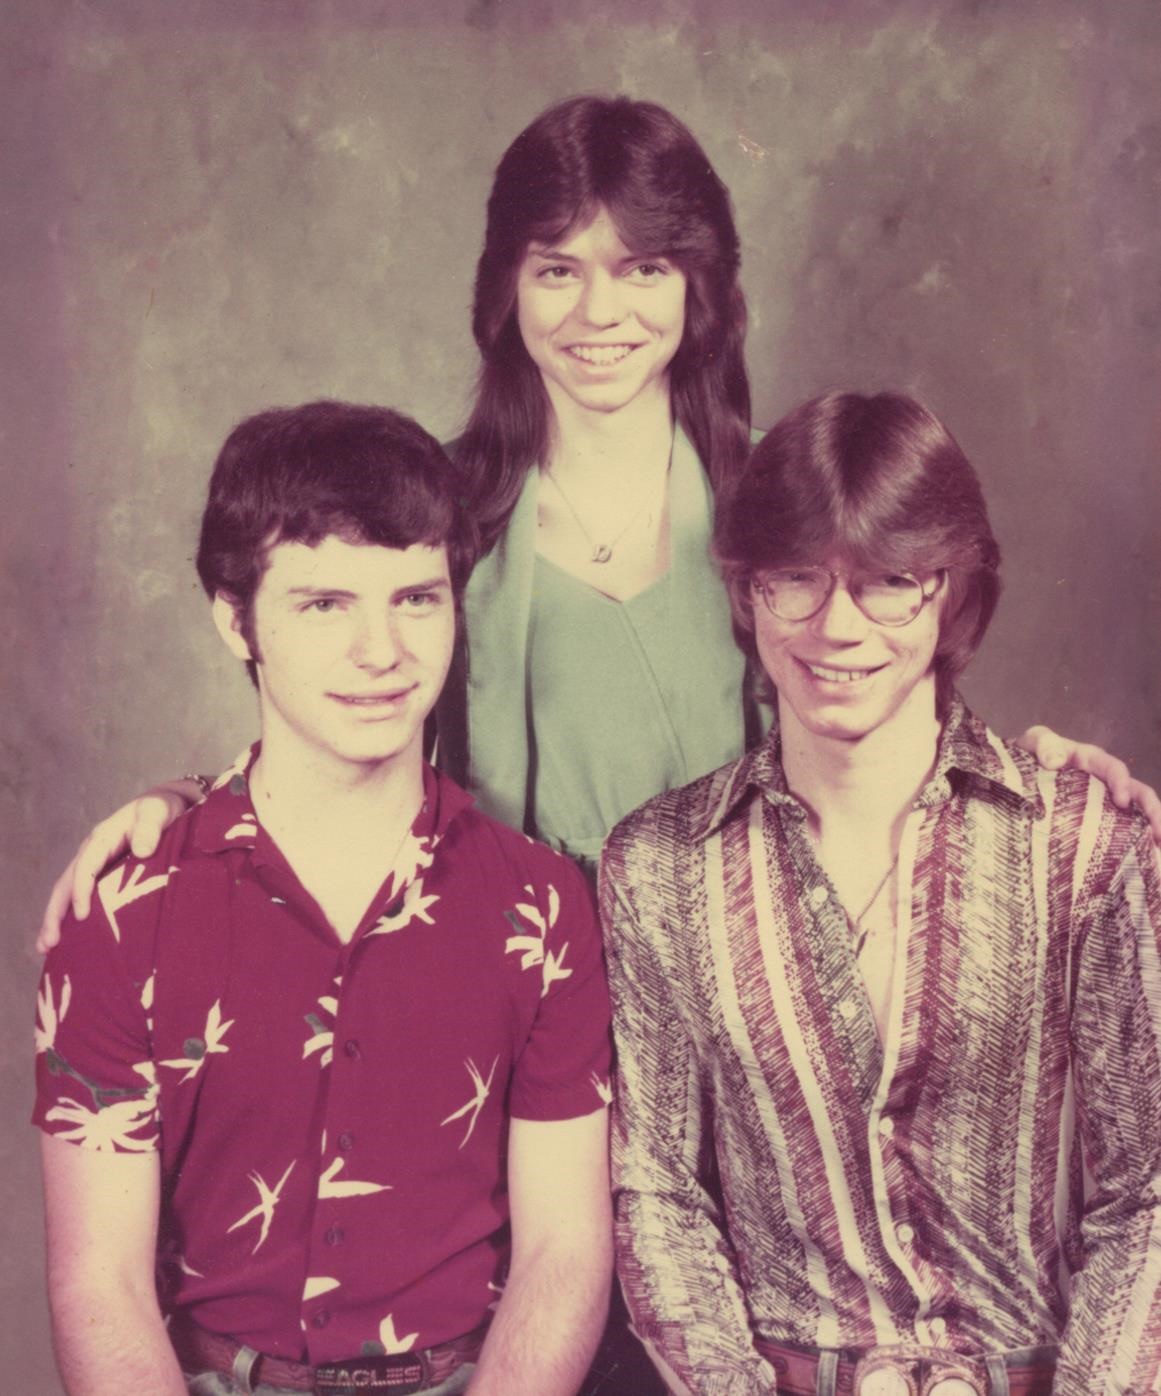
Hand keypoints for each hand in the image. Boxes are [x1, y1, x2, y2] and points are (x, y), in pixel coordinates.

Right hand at [36, 780, 205, 952]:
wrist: (163, 805)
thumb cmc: (160, 809)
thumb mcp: (158, 811)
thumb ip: (150, 828)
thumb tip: (142, 850)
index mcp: (103, 838)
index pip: (86, 866)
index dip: (81, 890)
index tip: (82, 915)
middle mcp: (91, 852)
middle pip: (66, 883)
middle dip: (55, 913)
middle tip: (49, 942)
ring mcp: (94, 863)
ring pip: (67, 892)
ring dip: (56, 918)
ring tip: (46, 947)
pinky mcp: (101, 873)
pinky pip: (80, 894)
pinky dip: (70, 915)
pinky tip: (67, 938)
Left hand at [1019, 725, 1160, 845]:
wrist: (1018, 775)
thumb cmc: (1029, 756)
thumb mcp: (1033, 743)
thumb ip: (1043, 743)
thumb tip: (1055, 761)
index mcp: (1091, 761)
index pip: (1114, 769)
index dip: (1121, 782)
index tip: (1122, 802)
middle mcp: (1105, 781)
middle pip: (1138, 793)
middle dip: (1152, 812)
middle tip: (1158, 835)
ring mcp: (1103, 802)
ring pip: (1137, 815)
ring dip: (1151, 831)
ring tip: (1159, 851)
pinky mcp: (1098, 820)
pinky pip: (1121, 831)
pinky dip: (1134, 845)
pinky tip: (1143, 864)